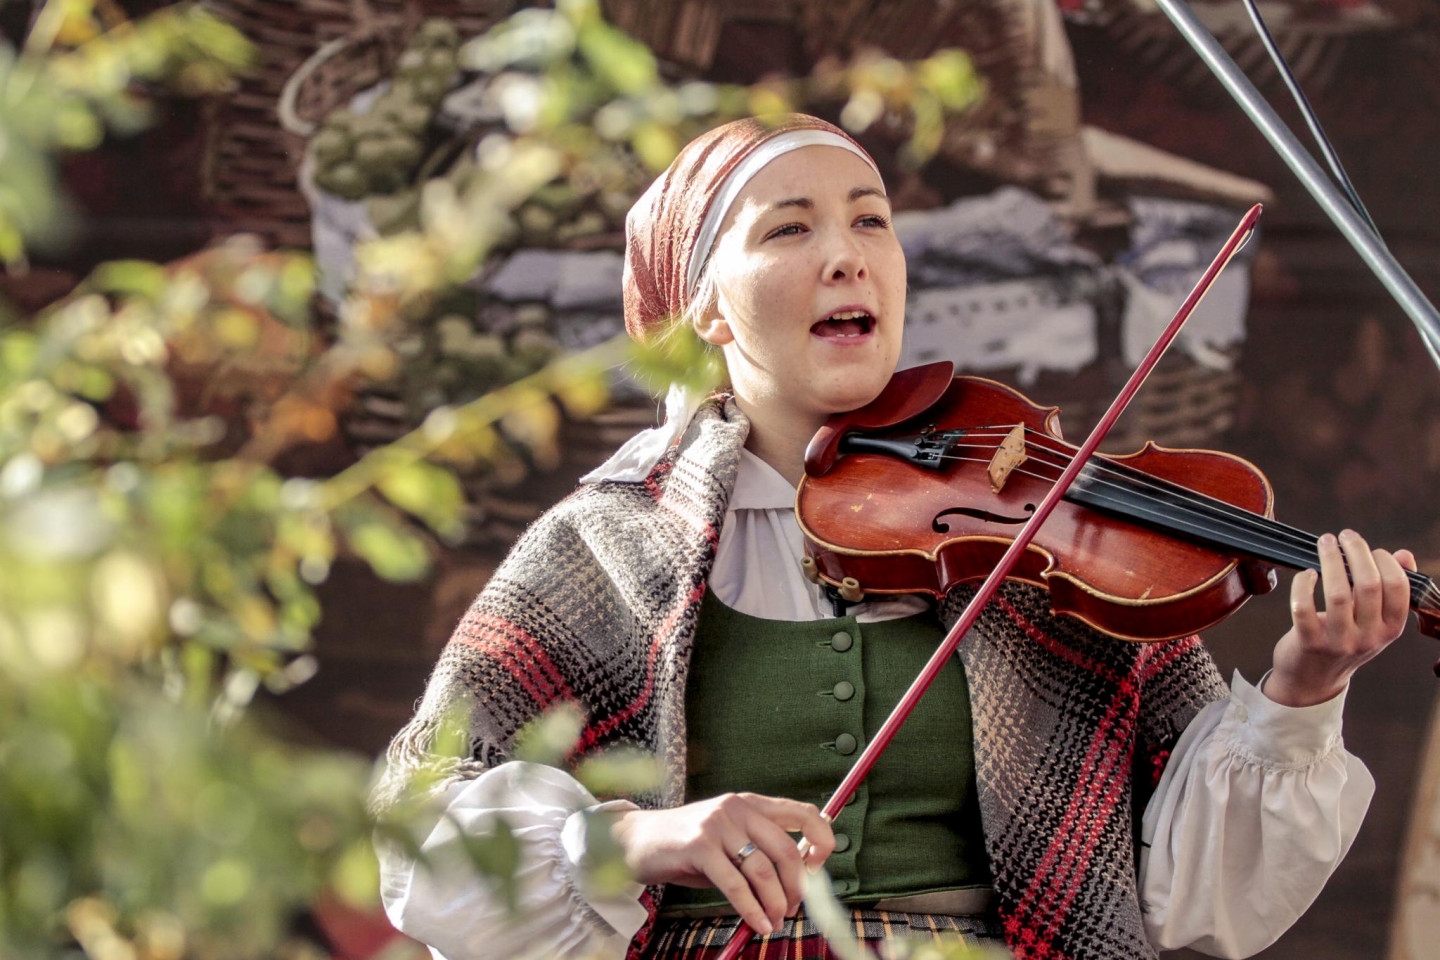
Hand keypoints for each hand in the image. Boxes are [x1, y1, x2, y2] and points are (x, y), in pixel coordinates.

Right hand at [608, 792, 834, 934]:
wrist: (637, 841)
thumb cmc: (688, 848)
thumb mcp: (728, 841)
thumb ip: (759, 852)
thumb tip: (799, 883)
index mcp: (751, 803)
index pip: (803, 813)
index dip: (821, 841)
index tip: (818, 871)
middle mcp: (738, 808)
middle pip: (787, 849)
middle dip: (796, 888)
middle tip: (791, 910)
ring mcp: (718, 824)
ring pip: (763, 870)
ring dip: (774, 903)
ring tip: (773, 922)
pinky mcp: (699, 846)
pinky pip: (735, 885)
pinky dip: (751, 910)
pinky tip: (757, 924)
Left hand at [1266, 529, 1415, 706]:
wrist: (1314, 679)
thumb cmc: (1346, 640)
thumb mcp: (1375, 621)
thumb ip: (1390, 589)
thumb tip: (1403, 554)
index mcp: (1391, 628)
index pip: (1398, 589)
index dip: (1386, 562)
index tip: (1373, 549)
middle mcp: (1369, 637)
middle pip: (1368, 585)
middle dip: (1357, 552)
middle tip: (1346, 536)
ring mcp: (1339, 641)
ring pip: (1337, 593)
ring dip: (1330, 560)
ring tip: (1325, 542)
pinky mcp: (1309, 642)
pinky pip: (1303, 608)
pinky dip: (1303, 585)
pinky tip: (1306, 574)